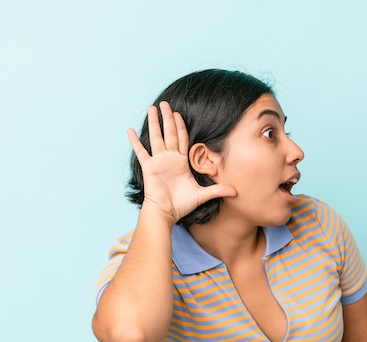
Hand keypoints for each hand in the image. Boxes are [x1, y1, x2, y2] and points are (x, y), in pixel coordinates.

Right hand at [128, 101, 236, 223]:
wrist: (166, 213)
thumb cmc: (182, 204)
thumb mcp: (202, 194)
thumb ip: (218, 190)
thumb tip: (236, 192)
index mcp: (181, 161)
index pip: (181, 139)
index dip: (180, 126)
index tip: (179, 113)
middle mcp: (169, 158)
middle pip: (168, 133)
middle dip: (167, 118)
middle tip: (165, 103)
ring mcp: (158, 161)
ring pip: (156, 137)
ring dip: (154, 122)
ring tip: (152, 108)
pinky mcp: (149, 167)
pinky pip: (141, 152)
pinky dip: (135, 142)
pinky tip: (130, 130)